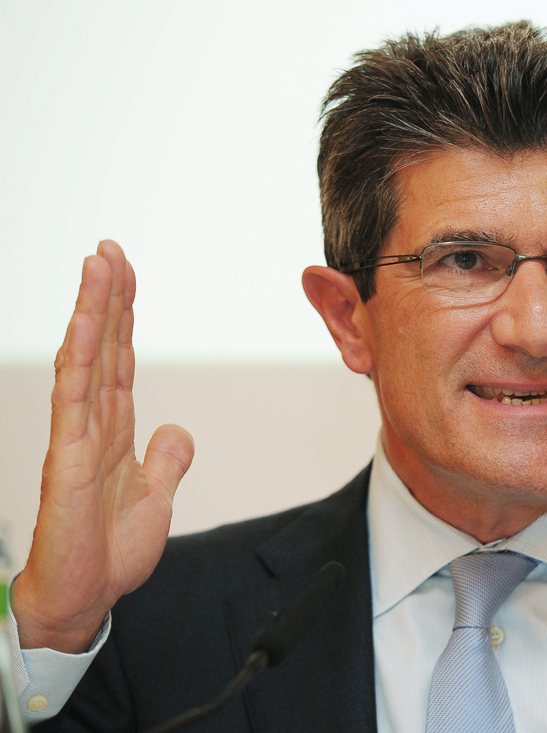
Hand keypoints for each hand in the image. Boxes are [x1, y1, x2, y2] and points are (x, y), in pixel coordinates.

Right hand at [12, 241, 194, 652]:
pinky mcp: (67, 460)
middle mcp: (93, 424)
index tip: (125, 273)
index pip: (121, 359)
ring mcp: (77, 437)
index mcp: (115, 429)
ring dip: (92, 311)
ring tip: (97, 264)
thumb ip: (166, 460)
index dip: (124, 316)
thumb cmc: (109, 553)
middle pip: (103, 347)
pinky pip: (73, 399)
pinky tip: (82, 325)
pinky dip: (78, 359)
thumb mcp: (155, 498)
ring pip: (86, 360)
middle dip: (107, 296)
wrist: (85, 598)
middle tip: (110, 249)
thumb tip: (176, 430)